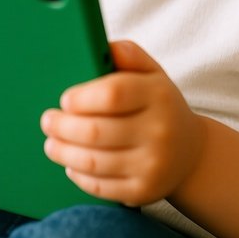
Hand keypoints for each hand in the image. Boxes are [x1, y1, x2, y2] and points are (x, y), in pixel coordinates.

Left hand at [40, 40, 203, 206]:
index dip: (82, 98)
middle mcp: (159, 131)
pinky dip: (79, 176)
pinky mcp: (144, 192)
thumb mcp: (152, 73)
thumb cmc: (159, 104)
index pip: (113, 95)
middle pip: (97, 131)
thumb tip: (100, 46)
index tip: (64, 100)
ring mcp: (152, 165)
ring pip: (94, 161)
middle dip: (63, 127)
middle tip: (47, 121)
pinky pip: (101, 187)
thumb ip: (128, 54)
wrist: (191, 153)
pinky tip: (71, 165)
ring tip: (51, 143)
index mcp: (158, 95)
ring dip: (64, 152)